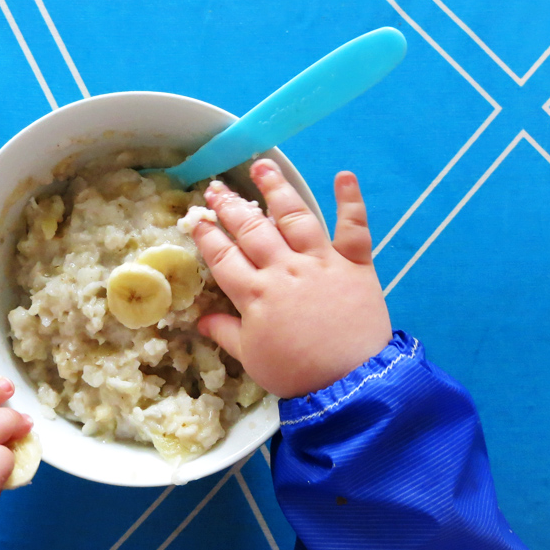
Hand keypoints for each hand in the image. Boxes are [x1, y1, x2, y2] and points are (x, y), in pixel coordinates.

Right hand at [191, 159, 391, 398]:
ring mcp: (320, 262)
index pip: (223, 256)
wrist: (351, 384)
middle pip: (251, 230)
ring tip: (262, 166)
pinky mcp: (354, 264)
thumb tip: (200, 319)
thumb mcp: (251, 358)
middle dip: (230, 206)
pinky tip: (343, 175)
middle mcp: (284, 269)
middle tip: (215, 188)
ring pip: (294, 217)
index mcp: (256, 294)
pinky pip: (353, 228)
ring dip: (276, 189)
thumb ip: (225, 332)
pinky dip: (350, 201)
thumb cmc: (297, 373)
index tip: (195, 218)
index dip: (207, 235)